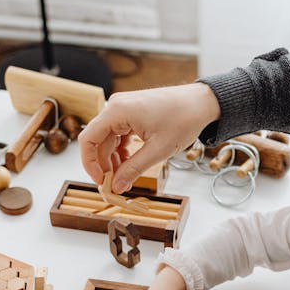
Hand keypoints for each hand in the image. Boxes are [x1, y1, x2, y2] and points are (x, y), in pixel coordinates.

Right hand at [80, 83, 220, 192]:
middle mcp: (116, 106)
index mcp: (117, 111)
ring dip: (114, 159)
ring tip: (125, 177)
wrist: (201, 102)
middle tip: (116, 185)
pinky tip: (130, 163)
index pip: (88, 140)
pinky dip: (122, 150)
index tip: (100, 182)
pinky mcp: (131, 112)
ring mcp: (123, 108)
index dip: (90, 164)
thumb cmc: (183, 119)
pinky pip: (118, 134)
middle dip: (104, 165)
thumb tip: (116, 187)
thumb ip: (133, 169)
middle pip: (98, 141)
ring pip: (108, 139)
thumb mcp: (158, 150)